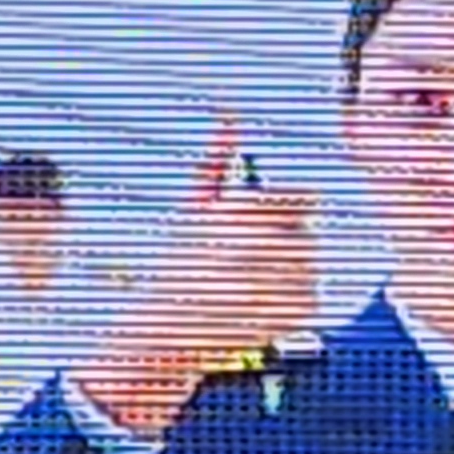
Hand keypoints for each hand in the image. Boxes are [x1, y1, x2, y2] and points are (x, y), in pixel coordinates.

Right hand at [77, 122, 322, 436]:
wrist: (145, 339)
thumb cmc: (173, 266)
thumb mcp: (189, 209)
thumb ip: (213, 163)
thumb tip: (229, 114)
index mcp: (211, 220)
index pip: (281, 200)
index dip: (301, 200)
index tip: (308, 204)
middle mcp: (223, 255)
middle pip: (301, 238)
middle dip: (304, 240)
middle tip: (300, 244)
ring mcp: (237, 295)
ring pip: (306, 274)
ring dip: (306, 273)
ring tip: (291, 276)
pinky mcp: (249, 329)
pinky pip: (302, 310)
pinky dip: (302, 306)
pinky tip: (286, 305)